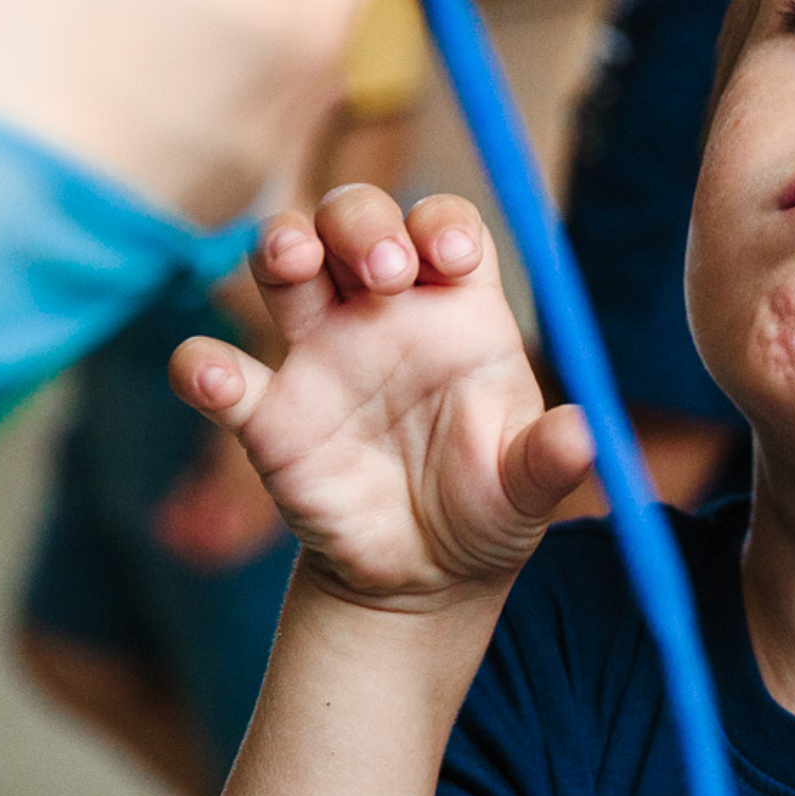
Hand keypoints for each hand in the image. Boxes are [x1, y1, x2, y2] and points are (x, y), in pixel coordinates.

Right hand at [169, 185, 594, 606]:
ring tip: (297, 262)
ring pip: (282, 260)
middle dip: (361, 221)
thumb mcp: (527, 490)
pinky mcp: (268, 415)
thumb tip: (590, 438)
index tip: (451, 258)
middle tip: (383, 269)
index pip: (445, 229)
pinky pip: (216, 371)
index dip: (442, 226)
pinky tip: (219, 380)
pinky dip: (204, 367)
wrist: (428, 576)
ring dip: (282, 242)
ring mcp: (318, 354)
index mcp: (457, 311)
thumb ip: (549, 460)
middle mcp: (382, 313)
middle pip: (355, 219)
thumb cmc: (487, 506)